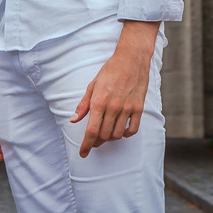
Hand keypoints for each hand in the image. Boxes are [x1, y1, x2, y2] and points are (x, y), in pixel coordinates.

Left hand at [69, 20, 157, 157]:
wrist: (131, 60)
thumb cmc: (110, 71)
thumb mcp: (92, 85)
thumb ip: (83, 105)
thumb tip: (74, 120)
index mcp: (99, 101)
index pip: (91, 130)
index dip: (86, 145)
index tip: (83, 153)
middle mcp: (113, 107)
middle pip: (104, 135)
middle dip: (96, 142)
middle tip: (93, 142)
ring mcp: (127, 108)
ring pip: (117, 134)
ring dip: (110, 138)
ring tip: (106, 133)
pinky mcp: (138, 108)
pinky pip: (133, 129)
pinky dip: (126, 134)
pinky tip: (121, 130)